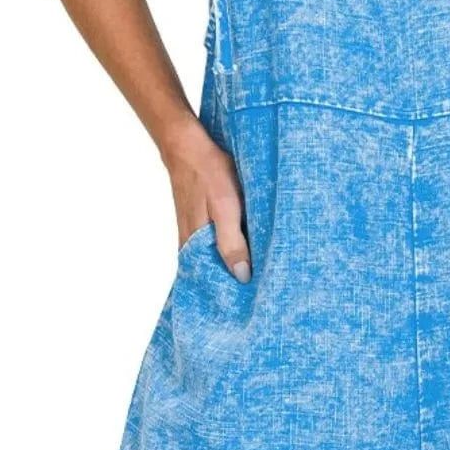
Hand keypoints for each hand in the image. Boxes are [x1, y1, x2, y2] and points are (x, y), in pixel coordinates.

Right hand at [161, 114, 251, 279]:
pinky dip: (228, 248)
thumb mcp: (226, 208)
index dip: (231, 293)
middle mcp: (191, 243)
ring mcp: (193, 230)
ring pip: (214, 257)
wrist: (187, 146)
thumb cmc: (207, 174)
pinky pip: (213, 242)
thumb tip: (242, 276)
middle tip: (262, 294)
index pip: (213, 282)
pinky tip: (245, 248)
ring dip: (233, 265)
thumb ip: (232, 243)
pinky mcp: (198, 220)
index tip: (254, 304)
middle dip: (234, 283)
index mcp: (195, 245)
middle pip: (214, 272)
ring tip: (259, 276)